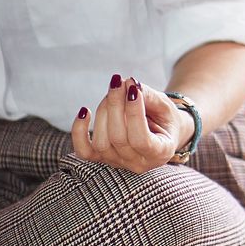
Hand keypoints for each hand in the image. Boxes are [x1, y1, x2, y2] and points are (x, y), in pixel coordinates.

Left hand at [71, 74, 192, 174]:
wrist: (161, 132)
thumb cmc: (165, 119)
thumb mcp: (165, 106)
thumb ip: (149, 96)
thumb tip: (128, 83)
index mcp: (160, 153)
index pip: (141, 140)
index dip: (134, 114)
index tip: (133, 89)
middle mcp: (138, 163)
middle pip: (118, 138)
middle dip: (116, 106)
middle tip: (119, 82)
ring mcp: (118, 162)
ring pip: (101, 142)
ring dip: (104, 111)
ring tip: (113, 91)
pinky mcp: (101, 158)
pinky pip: (83, 150)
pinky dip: (79, 131)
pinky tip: (85, 111)